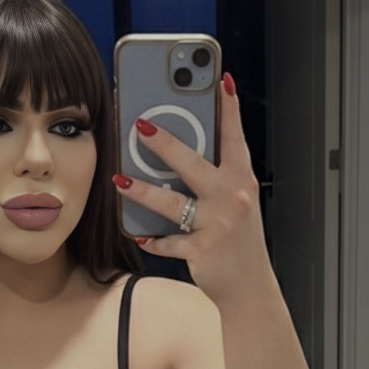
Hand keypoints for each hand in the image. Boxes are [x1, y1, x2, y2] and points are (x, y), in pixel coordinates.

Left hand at [113, 72, 278, 309]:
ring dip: (141, 191)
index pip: (235, 137)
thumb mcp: (237, 203)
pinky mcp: (202, 250)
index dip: (228, 108)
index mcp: (242, 180)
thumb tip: (178, 152)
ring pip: (171, 203)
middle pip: (192, 163)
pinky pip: (168, 241)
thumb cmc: (239, 242)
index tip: (221, 80)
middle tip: (140, 127)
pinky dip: (153, 239)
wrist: (249, 287)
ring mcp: (217, 224)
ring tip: (119, 179)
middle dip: (165, 144)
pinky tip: (140, 236)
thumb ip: (216, 177)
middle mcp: (233, 198)